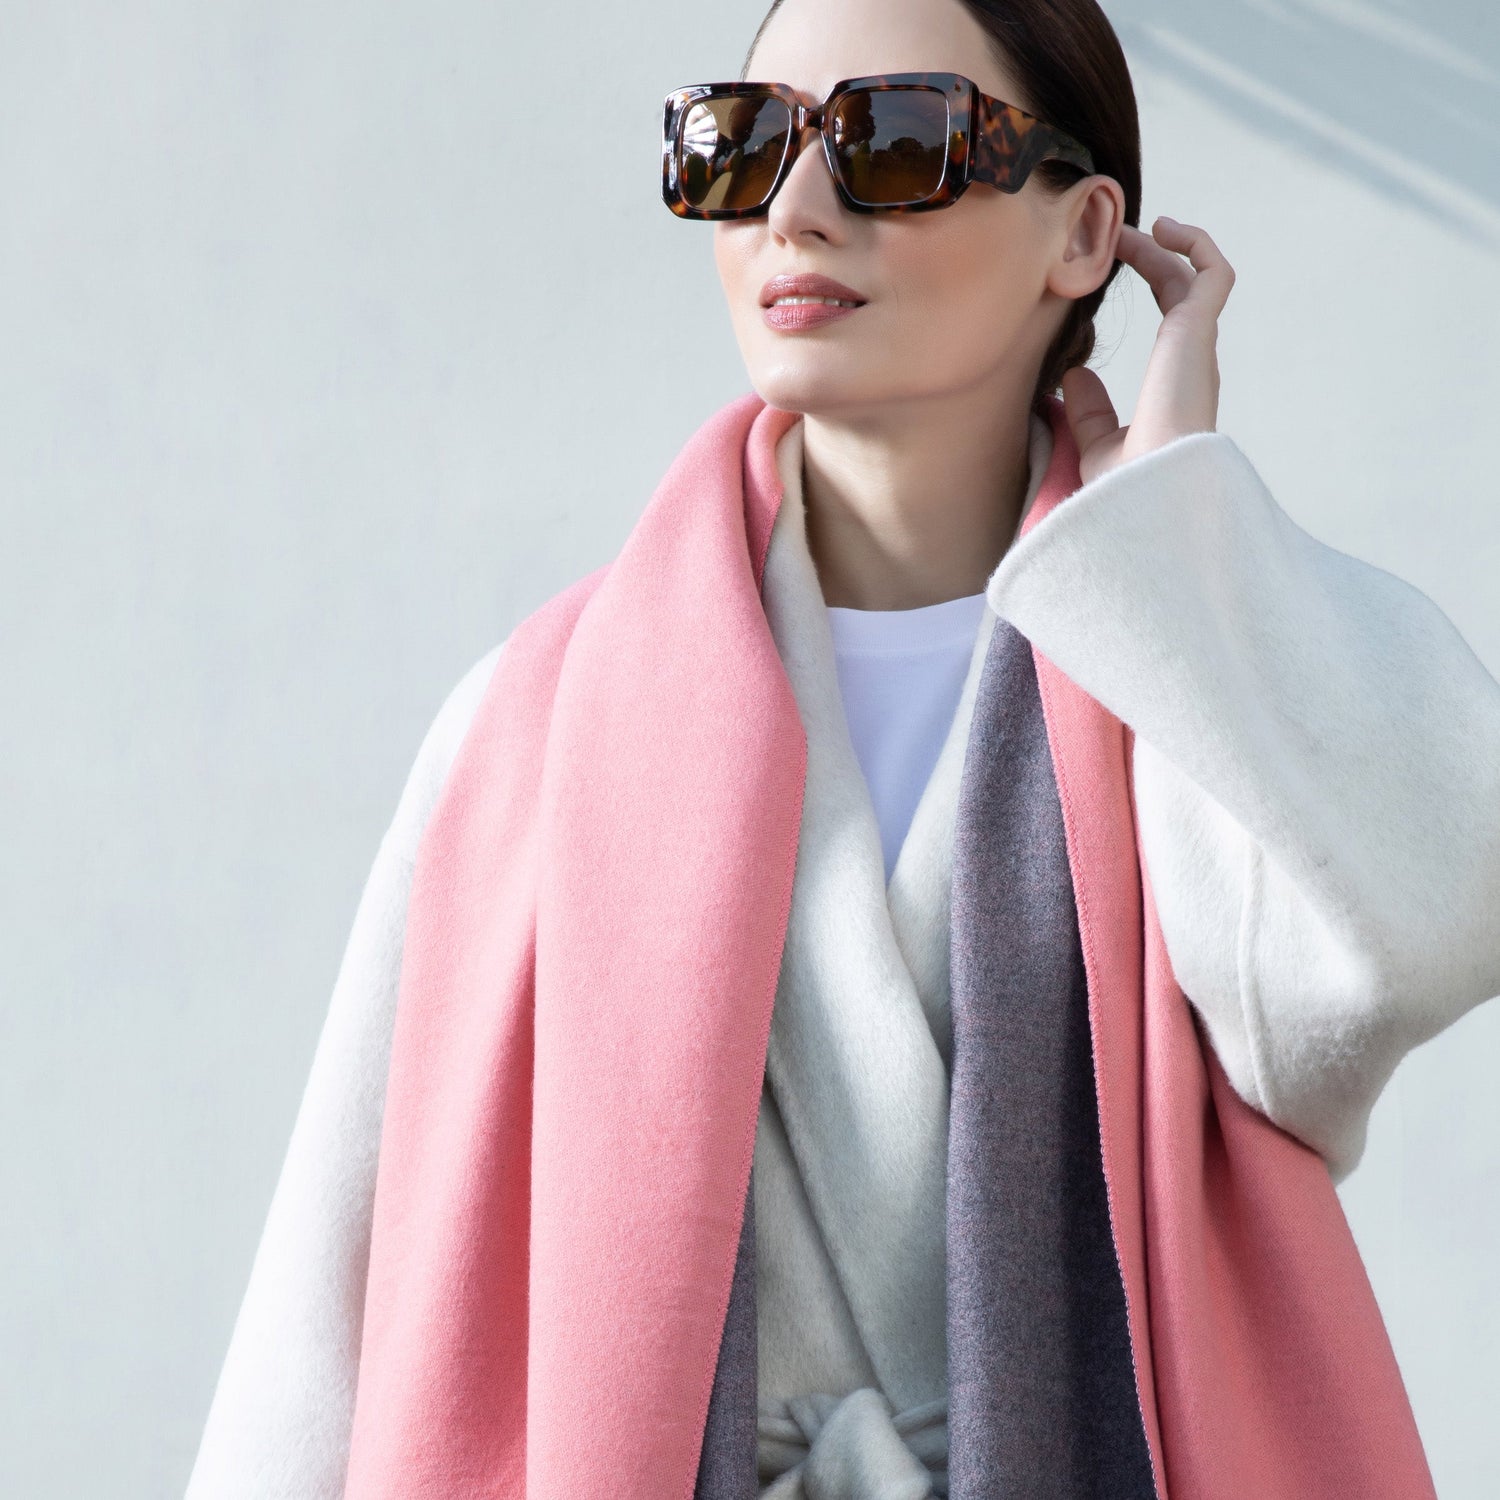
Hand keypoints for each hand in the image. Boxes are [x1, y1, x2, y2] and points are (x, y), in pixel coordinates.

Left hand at [1058, 216, 1235, 485]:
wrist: (1147, 498)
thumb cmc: (1124, 489)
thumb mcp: (1097, 445)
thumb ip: (1091, 410)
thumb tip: (1073, 374)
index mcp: (1175, 386)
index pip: (1171, 324)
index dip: (1151, 287)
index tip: (1111, 267)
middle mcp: (1193, 364)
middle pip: (1183, 293)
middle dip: (1154, 259)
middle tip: (1117, 238)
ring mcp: (1197, 348)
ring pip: (1197, 278)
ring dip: (1168, 247)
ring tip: (1132, 228)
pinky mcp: (1196, 334)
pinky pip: (1214, 273)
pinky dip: (1195, 244)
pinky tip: (1160, 229)